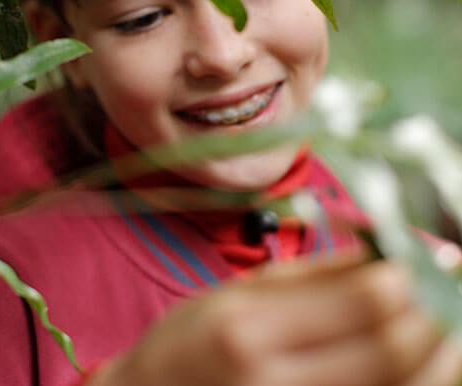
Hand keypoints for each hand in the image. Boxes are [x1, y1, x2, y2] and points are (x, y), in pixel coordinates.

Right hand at [89, 252, 461, 385]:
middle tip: (446, 283)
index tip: (431, 256)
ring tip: (444, 320)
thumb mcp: (237, 293)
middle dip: (436, 312)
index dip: (411, 274)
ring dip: (441, 353)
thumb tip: (382, 250)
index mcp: (251, 331)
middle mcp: (275, 385)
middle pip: (396, 349)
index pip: (364, 301)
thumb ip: (312, 274)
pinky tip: (423, 359)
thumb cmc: (186, 344)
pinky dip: (417, 383)